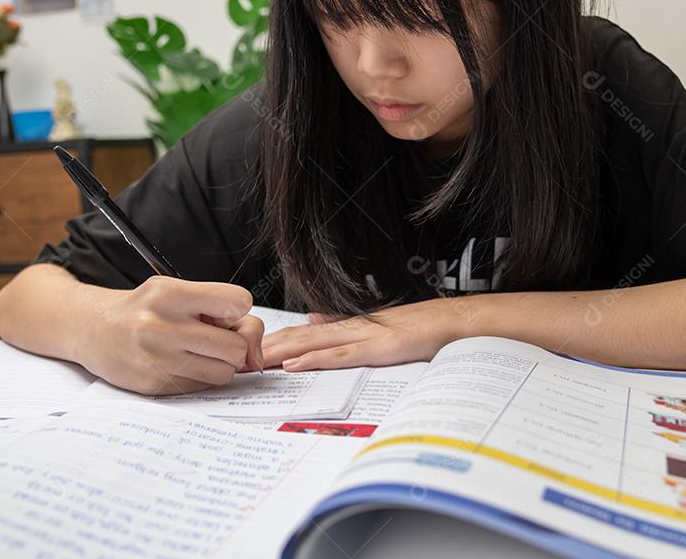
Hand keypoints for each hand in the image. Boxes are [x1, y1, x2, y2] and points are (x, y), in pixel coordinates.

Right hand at [77, 276, 262, 394]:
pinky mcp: (153, 385)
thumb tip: (255, 352)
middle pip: (235, 347)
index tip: (222, 313)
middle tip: (213, 338)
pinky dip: (198, 378)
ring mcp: (156, 359)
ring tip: (196, 351)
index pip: (238, 301)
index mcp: (169, 293)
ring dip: (218, 365)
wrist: (93, 329)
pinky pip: (201, 387)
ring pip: (224, 372)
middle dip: (232, 345)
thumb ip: (221, 310)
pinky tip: (178, 364)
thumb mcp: (177, 293)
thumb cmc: (143, 309)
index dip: (237, 310)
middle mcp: (160, 326)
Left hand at [261, 298, 464, 370]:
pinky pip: (339, 355)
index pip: (298, 333)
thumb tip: (313, 319)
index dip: (270, 342)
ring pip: (310, 344)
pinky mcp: (375, 349)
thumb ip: (342, 325)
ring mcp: (361, 337)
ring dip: (278, 354)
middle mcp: (347, 328)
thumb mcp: (373, 328)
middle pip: (295, 337)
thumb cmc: (418, 328)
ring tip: (250, 363)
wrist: (452, 321)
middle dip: (263, 349)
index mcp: (345, 326)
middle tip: (233, 360)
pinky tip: (292, 365)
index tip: (244, 352)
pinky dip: (313, 360)